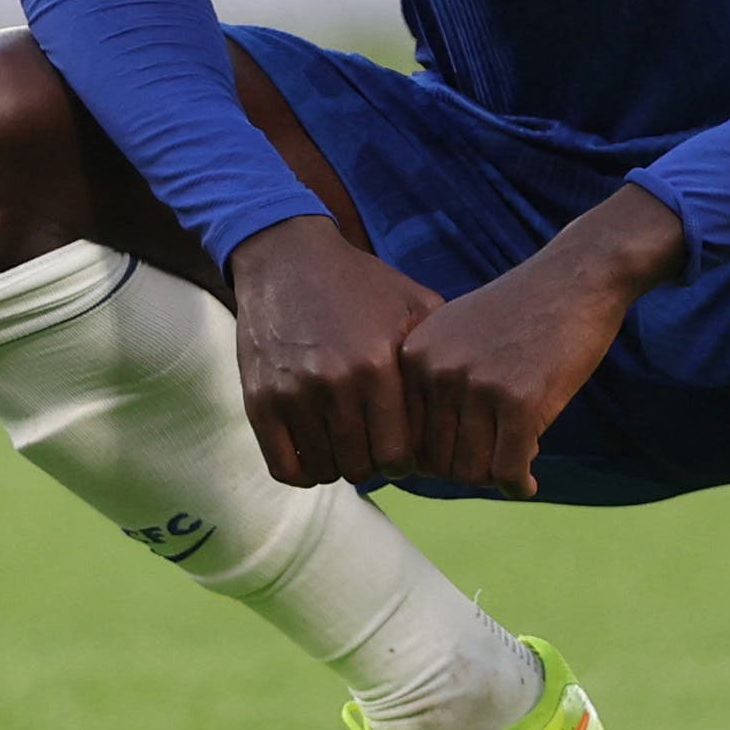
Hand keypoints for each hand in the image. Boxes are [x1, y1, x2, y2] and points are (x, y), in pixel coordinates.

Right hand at [228, 216, 443, 487]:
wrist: (287, 258)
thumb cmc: (359, 283)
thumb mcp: (414, 303)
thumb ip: (442, 351)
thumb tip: (470, 401)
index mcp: (378, 365)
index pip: (399, 454)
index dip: (404, 460)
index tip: (400, 450)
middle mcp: (335, 383)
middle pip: (362, 466)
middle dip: (372, 463)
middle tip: (371, 447)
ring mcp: (292, 394)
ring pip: (324, 469)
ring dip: (339, 465)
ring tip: (346, 445)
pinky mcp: (259, 400)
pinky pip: (284, 467)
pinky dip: (302, 471)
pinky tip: (314, 452)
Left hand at [399, 184, 686, 496]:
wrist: (578, 275)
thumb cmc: (523, 307)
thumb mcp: (457, 333)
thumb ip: (432, 382)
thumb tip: (419, 460)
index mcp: (414, 356)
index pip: (406, 438)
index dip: (435, 458)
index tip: (465, 454)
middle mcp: (436, 371)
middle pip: (435, 462)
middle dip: (466, 469)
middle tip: (494, 462)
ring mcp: (476, 386)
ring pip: (470, 472)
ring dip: (492, 477)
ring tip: (513, 464)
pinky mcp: (519, 401)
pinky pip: (507, 471)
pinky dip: (518, 485)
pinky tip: (529, 480)